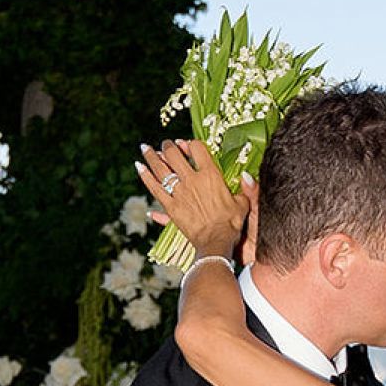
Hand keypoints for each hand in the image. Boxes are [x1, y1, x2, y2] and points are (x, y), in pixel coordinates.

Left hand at [136, 137, 248, 254]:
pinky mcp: (170, 206)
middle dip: (167, 146)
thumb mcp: (242, 203)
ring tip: (145, 148)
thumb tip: (247, 176)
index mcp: (211, 175)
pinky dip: (145, 177)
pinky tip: (138, 167)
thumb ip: (244, 188)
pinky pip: (154, 188)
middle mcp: (192, 180)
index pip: (197, 148)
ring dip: (151, 156)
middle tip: (165, 143)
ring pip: (160, 168)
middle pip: (174, 155)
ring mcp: (179, 192)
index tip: (186, 144)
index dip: (189, 143)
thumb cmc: (231, 224)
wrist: (216, 242)